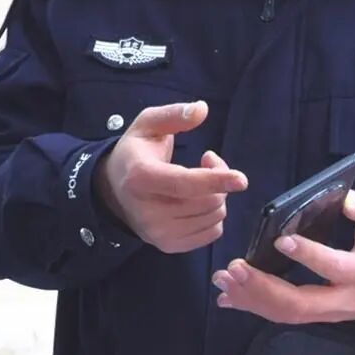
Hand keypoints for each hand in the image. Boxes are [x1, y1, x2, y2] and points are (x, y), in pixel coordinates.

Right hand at [94, 100, 246, 252]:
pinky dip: (214, 215)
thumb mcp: (148, 124)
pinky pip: (212, 233)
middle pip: (207, 201)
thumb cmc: (135, 153)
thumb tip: (202, 109)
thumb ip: (174, 115)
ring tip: (201, 179)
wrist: (113, 190)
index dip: (215, 180)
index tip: (241, 179)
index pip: (184, 183)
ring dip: (218, 195)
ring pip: (214, 217)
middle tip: (208, 161)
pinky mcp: (169, 246)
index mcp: (142, 177)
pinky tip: (199, 200)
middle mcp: (148, 211)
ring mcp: (158, 233)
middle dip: (219, 179)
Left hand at [211, 190, 354, 322]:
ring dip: (252, 299)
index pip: (334, 266)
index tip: (281, 240)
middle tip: (234, 268)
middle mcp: (344, 298)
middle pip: (300, 304)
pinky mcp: (319, 313)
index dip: (308, 255)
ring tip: (223, 279)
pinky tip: (229, 296)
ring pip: (288, 314)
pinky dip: (255, 305)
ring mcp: (330, 311)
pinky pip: (285, 314)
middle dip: (263, 289)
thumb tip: (343, 199)